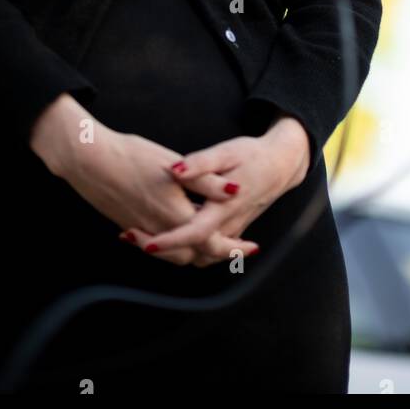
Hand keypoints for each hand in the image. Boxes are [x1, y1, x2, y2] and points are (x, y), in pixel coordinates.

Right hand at [30, 96, 259, 266]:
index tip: (251, 248)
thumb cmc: (131, 156)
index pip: (212, 243)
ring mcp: (143, 231)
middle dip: (218, 255)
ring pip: (176, 256)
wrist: (89, 160)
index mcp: (175, 215)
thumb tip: (236, 191)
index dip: (234, 247)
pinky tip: (177, 234)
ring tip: (212, 244)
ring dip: (196, 253)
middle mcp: (160, 230)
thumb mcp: (174, 164)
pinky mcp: (130, 225)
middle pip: (196, 255)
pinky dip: (174, 248)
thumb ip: (207, 181)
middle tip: (237, 249)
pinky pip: (158, 248)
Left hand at [120, 120, 310, 267]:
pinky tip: (163, 230)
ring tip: (138, 233)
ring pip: (197, 255)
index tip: (143, 240)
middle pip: (190, 252)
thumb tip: (176, 170)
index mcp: (224, 209)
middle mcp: (227, 226)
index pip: (193, 233)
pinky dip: (183, 246)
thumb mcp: (226, 153)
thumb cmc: (253, 155)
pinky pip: (204, 249)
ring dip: (169, 250)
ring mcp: (229, 231)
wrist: (280, 164)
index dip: (169, 240)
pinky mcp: (228, 230)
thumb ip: (201, 164)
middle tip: (128, 235)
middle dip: (159, 249)